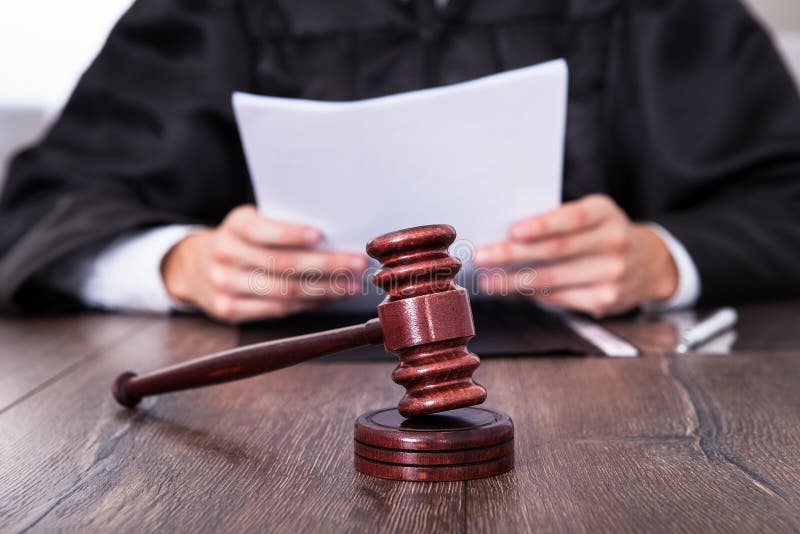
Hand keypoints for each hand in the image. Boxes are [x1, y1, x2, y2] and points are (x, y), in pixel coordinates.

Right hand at [161, 205, 366, 322]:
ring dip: (324, 290)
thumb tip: (336, 238)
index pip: (262, 230)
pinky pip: (277, 310)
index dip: (290, 234)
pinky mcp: (228, 310)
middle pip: (282, 265)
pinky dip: (307, 304)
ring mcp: (224, 285)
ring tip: (352, 285)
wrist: (193, 266)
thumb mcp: (251, 222)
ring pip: (283, 291)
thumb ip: (282, 226)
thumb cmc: (241, 240)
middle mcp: (225, 254)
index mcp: (235, 226)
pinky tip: (329, 298)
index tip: (320, 235)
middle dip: (325, 266)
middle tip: (357, 264)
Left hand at [474, 194, 677, 316]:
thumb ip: (558, 220)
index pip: (572, 218)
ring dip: (514, 280)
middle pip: (556, 251)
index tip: (513, 231)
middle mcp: (613, 242)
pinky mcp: (605, 300)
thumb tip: (507, 234)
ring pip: (552, 279)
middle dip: (513, 255)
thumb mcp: (591, 215)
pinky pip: (559, 297)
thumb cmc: (602, 233)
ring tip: (487, 280)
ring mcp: (612, 274)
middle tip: (482, 257)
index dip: (542, 225)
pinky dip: (532, 293)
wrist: (649, 263)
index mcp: (605, 212)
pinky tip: (512, 290)